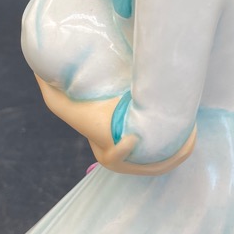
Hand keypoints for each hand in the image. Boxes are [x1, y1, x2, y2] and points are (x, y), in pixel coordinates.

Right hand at [35, 74, 196, 174]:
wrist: (96, 120)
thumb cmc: (83, 110)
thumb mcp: (62, 100)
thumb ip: (49, 86)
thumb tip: (39, 66)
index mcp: (102, 149)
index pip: (113, 157)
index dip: (122, 152)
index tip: (132, 139)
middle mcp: (120, 162)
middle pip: (148, 167)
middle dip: (169, 156)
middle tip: (185, 135)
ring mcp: (136, 166)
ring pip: (163, 166)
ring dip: (180, 153)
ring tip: (194, 133)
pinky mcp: (148, 162)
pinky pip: (168, 161)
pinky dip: (181, 152)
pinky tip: (192, 134)